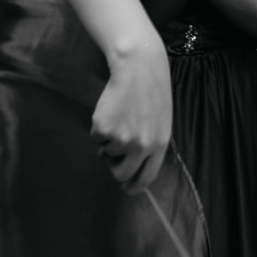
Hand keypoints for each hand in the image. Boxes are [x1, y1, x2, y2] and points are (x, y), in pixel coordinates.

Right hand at [92, 42, 171, 190]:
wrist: (138, 68)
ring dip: (108, 142)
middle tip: (113, 154)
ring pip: (106, 153)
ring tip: (119, 117)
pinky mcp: (103, 130)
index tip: (126, 188)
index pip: (146, 178)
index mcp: (159, 145)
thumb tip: (136, 167)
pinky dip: (99, 128)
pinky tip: (111, 109)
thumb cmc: (152, 92)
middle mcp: (141, 146)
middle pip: (121, 174)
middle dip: (115, 168)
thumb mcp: (161, 121)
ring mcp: (121, 139)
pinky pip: (96, 138)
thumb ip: (151, 144)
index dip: (133, 187)